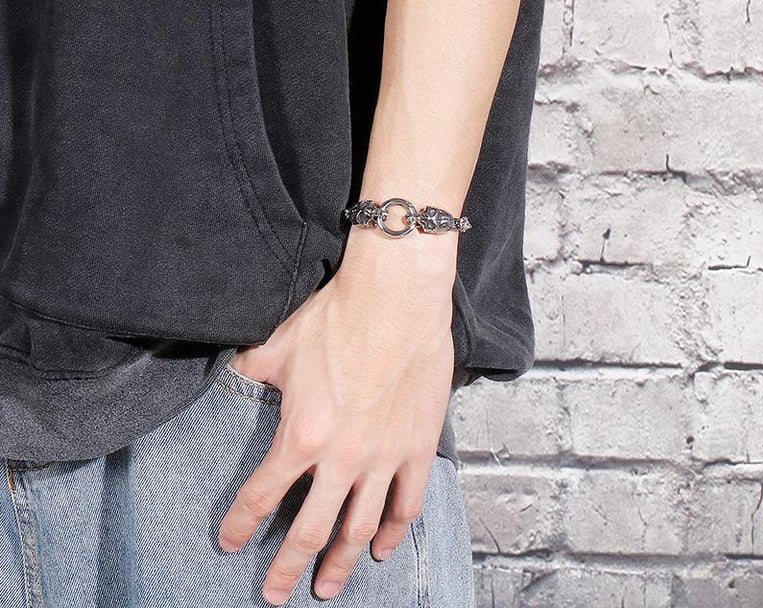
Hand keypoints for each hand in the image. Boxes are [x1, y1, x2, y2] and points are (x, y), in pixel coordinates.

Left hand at [217, 232, 456, 603]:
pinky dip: (394, 533)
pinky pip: (407, 504)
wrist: (394, 300)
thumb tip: (231, 374)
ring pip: (359, 529)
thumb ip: (250, 372)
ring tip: (327, 587)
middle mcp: (341, 459)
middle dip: (286, 567)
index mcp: (301, 437)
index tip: (229, 542)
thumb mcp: (278, 346)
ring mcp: (383, 458)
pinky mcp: (417, 447)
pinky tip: (382, 549)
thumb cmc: (337, 319)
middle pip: (309, 532)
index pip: (260, 496)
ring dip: (340, 563)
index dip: (240, 524)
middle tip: (274, 593)